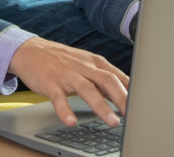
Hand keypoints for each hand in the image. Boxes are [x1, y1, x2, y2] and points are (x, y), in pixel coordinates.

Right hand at [8, 37, 130, 127]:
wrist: (30, 50)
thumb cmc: (61, 60)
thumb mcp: (86, 63)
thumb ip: (104, 77)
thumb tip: (126, 92)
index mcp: (94, 62)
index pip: (118, 76)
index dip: (132, 91)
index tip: (142, 105)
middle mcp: (83, 67)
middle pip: (107, 81)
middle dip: (122, 98)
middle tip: (133, 115)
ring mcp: (67, 75)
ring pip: (88, 90)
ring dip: (101, 106)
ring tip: (112, 122)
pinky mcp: (50, 83)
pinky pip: (59, 98)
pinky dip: (65, 110)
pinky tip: (71, 122)